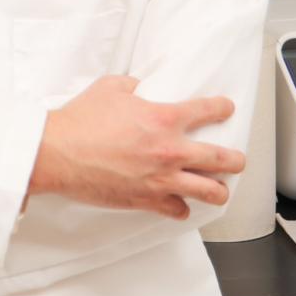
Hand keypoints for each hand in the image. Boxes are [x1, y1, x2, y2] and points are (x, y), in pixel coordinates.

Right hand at [27, 75, 243, 219]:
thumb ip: (133, 86)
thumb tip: (140, 87)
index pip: (208, 110)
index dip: (222, 108)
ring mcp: (161, 179)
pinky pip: (178, 209)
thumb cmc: (80, 121)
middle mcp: (170, 151)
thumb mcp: (110, 88)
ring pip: (210, 191)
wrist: (58, 152)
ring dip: (219, 189)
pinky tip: (181, 203)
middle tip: (237, 159)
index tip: (226, 108)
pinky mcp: (147, 200)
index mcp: (164, 118)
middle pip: (222, 158)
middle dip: (236, 159)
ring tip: (220, 189)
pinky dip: (181, 207)